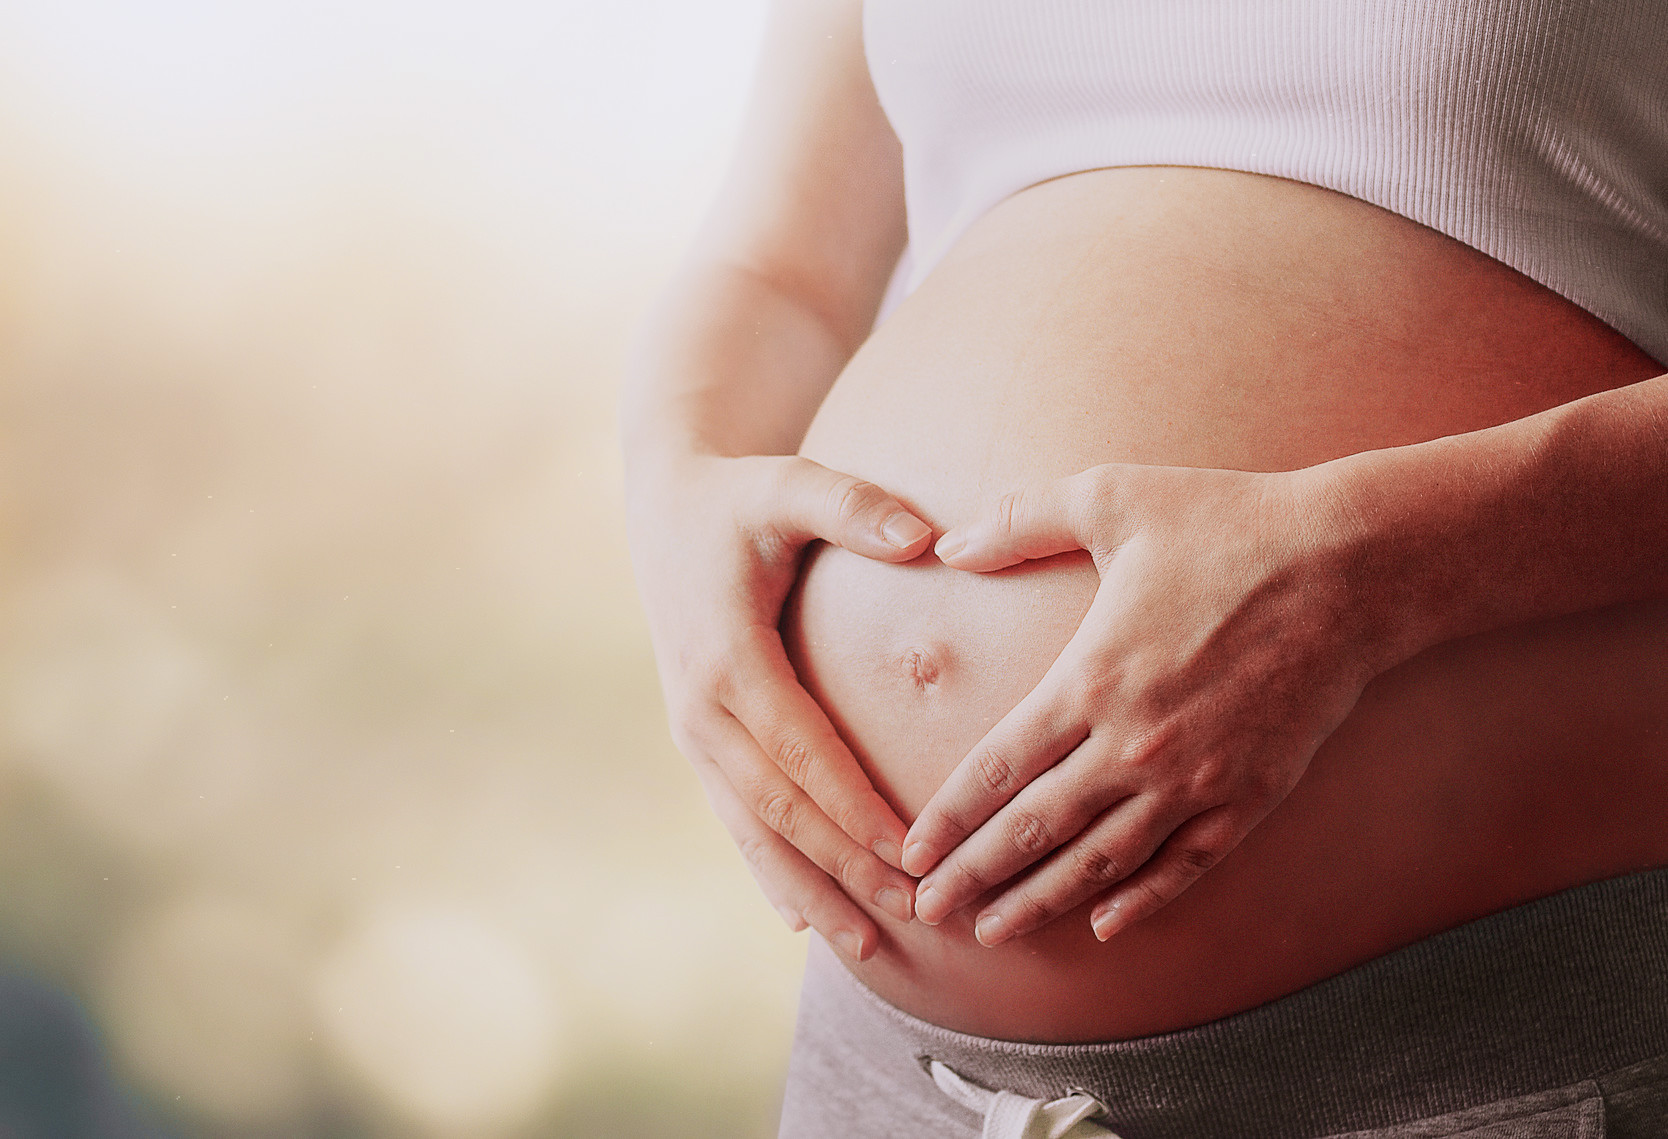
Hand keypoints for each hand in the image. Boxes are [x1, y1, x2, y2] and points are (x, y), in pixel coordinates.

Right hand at [626, 452, 930, 959]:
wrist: (665, 509)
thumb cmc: (738, 498)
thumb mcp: (787, 484)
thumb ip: (853, 505)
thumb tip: (924, 539)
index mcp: (726, 659)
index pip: (800, 752)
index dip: (852, 808)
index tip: (907, 855)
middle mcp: (700, 710)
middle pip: (779, 809)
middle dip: (842, 868)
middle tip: (910, 917)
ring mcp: (693, 731)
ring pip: (753, 830)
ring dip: (808, 889)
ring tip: (865, 947)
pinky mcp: (698, 740)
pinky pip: (735, 817)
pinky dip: (768, 869)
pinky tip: (802, 917)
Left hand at [901, 462, 1379, 944]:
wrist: (1353, 565)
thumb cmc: (1229, 523)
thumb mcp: (1113, 497)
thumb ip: (1021, 520)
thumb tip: (948, 543)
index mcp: (1091, 678)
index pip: (997, 769)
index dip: (948, 820)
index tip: (910, 855)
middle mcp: (1135, 743)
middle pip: (1035, 828)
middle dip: (975, 876)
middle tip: (929, 913)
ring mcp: (1195, 778)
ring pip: (1101, 861)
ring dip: (1041, 901)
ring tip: (994, 934)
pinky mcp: (1251, 795)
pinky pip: (1184, 865)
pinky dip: (1141, 900)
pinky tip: (1104, 924)